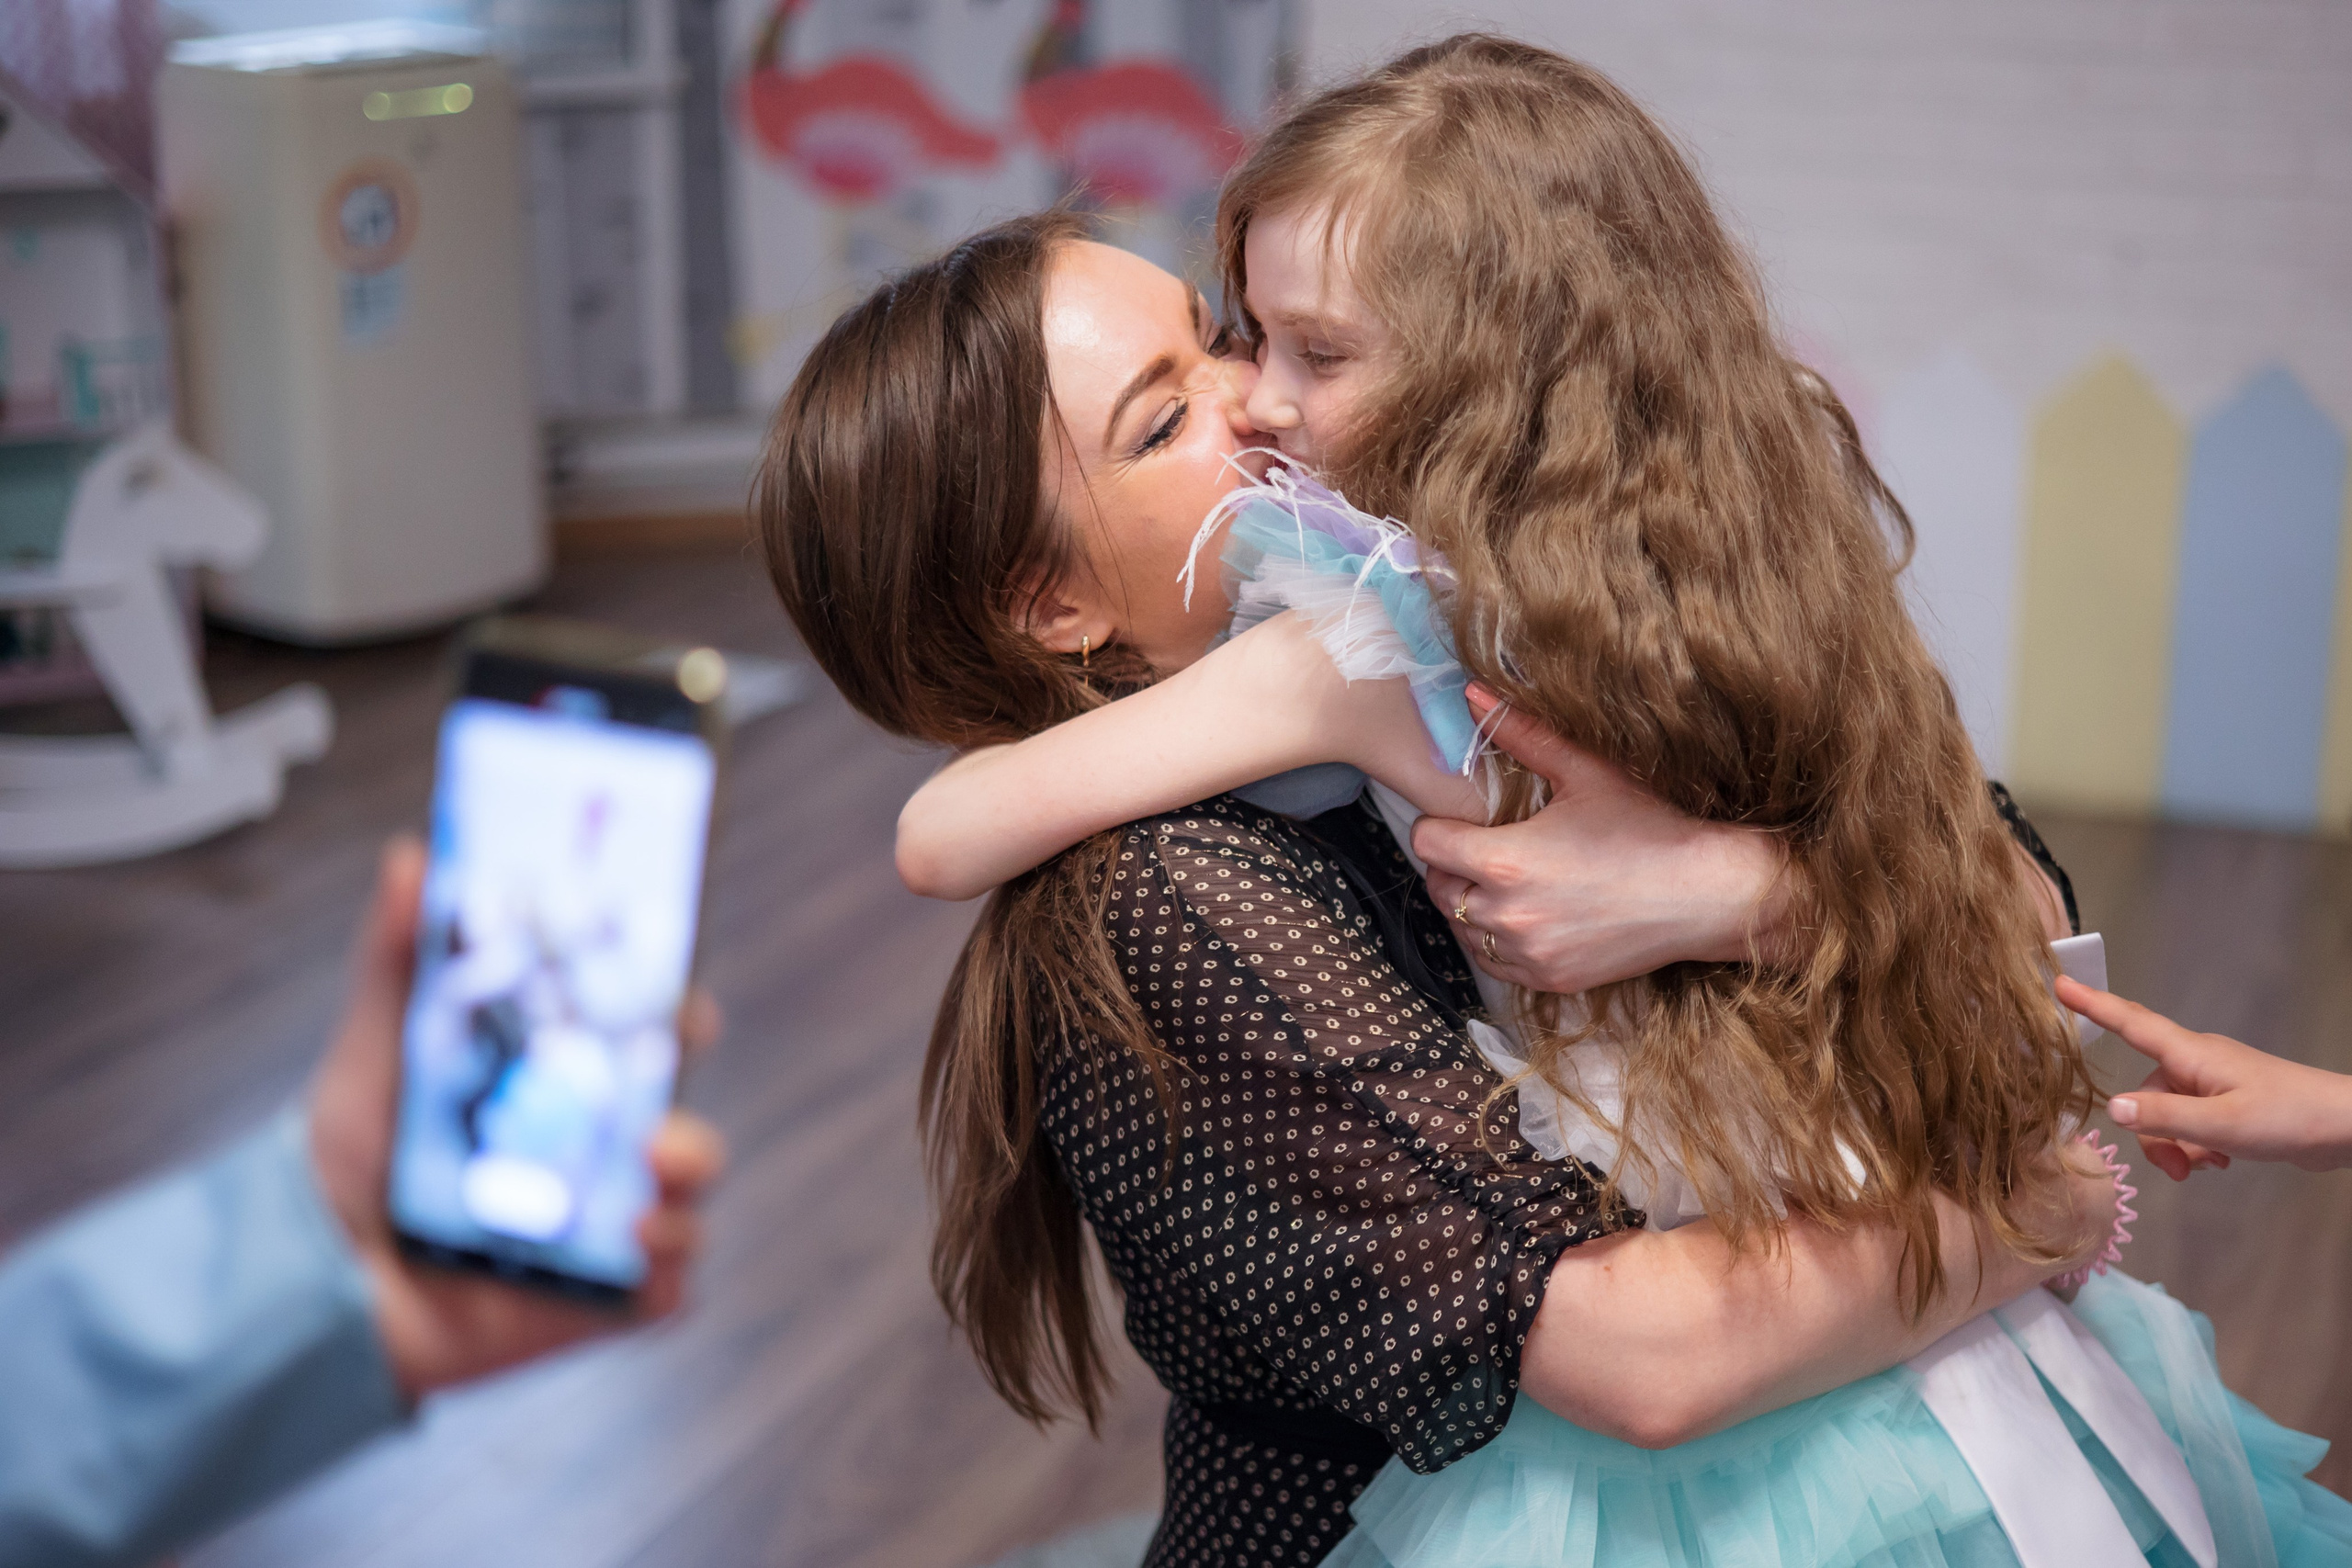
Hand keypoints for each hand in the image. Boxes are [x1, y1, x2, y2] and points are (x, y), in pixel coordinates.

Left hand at [307, 837, 727, 1399]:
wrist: (315, 1280)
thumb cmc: (357, 1160)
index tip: (669, 983)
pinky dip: (668, 1256)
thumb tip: (412, 856)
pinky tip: (632, 1239)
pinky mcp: (610, 1296)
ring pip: (691, 1185)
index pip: (647, 1026)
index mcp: (566, 1075)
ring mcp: (613, 1218)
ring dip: (690, 1163)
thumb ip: (399, 956)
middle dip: (690, 1076)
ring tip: (651, 1157)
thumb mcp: (378, 1048)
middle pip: (684, 1097)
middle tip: (667, 1062)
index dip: (672, 1001)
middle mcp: (601, 1141)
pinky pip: (671, 1279)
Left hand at [1413, 686, 1789, 992]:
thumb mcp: (1584, 772)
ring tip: (1506, 881)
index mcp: (1506, 860)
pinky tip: (1524, 917)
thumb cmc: (1647, 827)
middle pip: (1439, 888)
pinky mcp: (1550, 979)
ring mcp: (1528, 953)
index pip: (1428, 844)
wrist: (1705, 893)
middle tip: (1486, 847)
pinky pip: (1493, 964)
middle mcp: (1507, 914)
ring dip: (1471, 904)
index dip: (1439, 826)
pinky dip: (1496, 941)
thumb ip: (1522, 734)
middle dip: (1453, 864)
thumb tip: (1472, 693)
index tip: (1461, 821)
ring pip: (1462, 929)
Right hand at [2058, 975, 2351, 1177]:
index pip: (2130, 1023)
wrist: (2346, 1126)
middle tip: (2178, 1168)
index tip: (2057, 984)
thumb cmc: (2288, 1116)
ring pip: (2168, 1111)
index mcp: (2190, 1054)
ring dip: (2178, 1143)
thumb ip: (2165, 1117)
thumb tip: (2112, 1109)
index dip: (2091, 1005)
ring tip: (2207, 1165)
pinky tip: (2220, 1159)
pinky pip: (2191, 1120)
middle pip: (2147, 1091)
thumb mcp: (2221, 1124)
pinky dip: (2197, 1142)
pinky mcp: (2229, 1101)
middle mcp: (2196, 1062)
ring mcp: (2213, 1081)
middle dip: (2152, 1131)